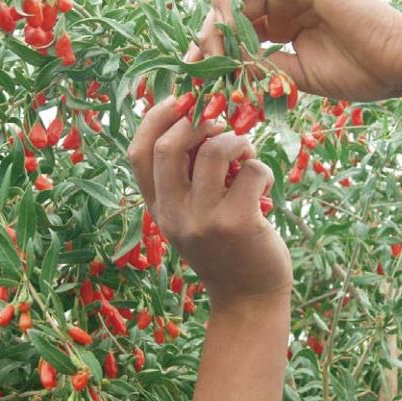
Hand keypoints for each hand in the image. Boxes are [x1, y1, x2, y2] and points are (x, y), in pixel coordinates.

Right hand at [128, 96, 292, 310]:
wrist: (248, 300)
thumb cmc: (226, 250)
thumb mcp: (192, 217)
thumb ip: (186, 179)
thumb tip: (198, 119)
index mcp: (158, 209)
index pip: (137, 153)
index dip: (155, 117)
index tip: (181, 99)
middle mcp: (174, 215)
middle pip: (168, 146)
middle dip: (197, 121)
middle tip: (221, 123)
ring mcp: (205, 221)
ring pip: (214, 150)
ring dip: (236, 141)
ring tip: (247, 155)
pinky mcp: (238, 223)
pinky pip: (251, 171)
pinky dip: (262, 168)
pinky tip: (264, 184)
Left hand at [187, 0, 401, 100]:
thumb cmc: (363, 72)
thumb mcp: (299, 76)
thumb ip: (263, 69)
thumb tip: (227, 72)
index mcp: (288, 22)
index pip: (241, 31)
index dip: (214, 51)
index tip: (195, 77)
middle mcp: (286, 2)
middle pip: (232, 14)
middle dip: (208, 40)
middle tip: (193, 66)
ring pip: (239, 3)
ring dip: (218, 28)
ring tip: (208, 54)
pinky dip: (237, 11)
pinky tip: (224, 32)